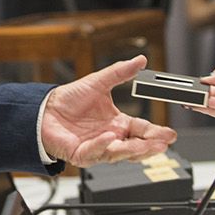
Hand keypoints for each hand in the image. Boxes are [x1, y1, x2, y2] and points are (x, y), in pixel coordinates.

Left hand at [40, 56, 175, 165]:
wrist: (44, 109)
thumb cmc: (69, 99)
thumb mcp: (99, 82)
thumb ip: (120, 72)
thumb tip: (140, 60)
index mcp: (117, 123)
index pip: (142, 130)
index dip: (156, 133)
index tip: (169, 134)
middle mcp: (110, 138)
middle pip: (136, 146)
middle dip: (151, 146)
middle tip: (163, 143)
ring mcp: (98, 148)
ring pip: (119, 153)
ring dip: (132, 150)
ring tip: (146, 145)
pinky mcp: (82, 154)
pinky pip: (95, 152)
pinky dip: (103, 145)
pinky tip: (110, 138)